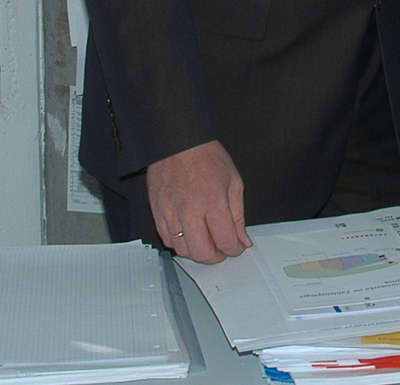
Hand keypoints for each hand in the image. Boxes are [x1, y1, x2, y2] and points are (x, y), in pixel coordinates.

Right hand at [146, 140, 252, 263]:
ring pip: (183, 251)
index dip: (235, 249)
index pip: (225, 240)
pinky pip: (167, 240)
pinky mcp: (157, 212)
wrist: (179, 142)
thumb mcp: (233, 182)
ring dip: (198, 253)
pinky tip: (190, 237)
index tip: (238, 247)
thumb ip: (238, 215)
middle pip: (202, 252)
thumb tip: (242, 239)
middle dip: (217, 257)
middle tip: (223, 250)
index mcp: (212, 201)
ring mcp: (170, 213)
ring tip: (208, 243)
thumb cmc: (206, 157)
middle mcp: (190, 210)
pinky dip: (180, 245)